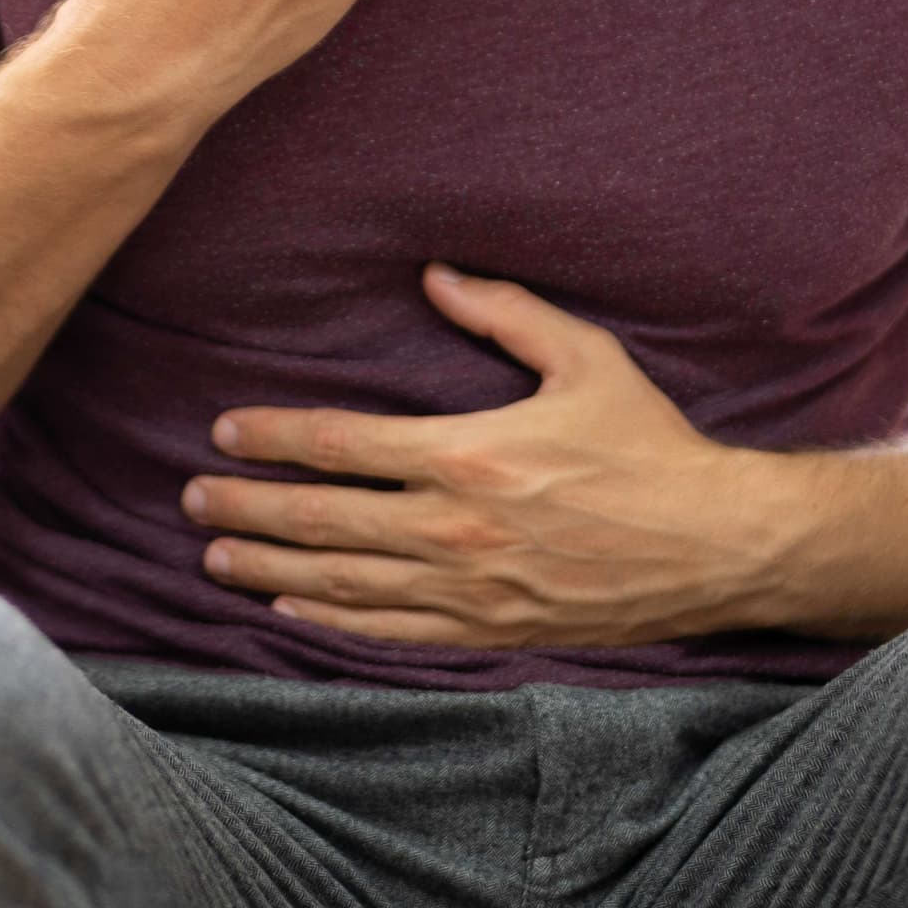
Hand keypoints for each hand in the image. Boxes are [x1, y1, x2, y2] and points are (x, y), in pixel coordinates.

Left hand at [182, 263, 793, 649]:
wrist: (718, 545)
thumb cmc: (651, 446)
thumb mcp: (586, 358)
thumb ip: (505, 313)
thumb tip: (433, 274)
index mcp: (468, 455)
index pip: (341, 446)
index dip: (274, 438)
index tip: (225, 432)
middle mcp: (456, 528)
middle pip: (323, 521)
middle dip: (246, 510)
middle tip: (189, 501)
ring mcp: (471, 589)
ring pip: (345, 583)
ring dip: (271, 570)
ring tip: (214, 559)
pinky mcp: (492, 631)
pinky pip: (393, 632)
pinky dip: (333, 623)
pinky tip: (291, 611)